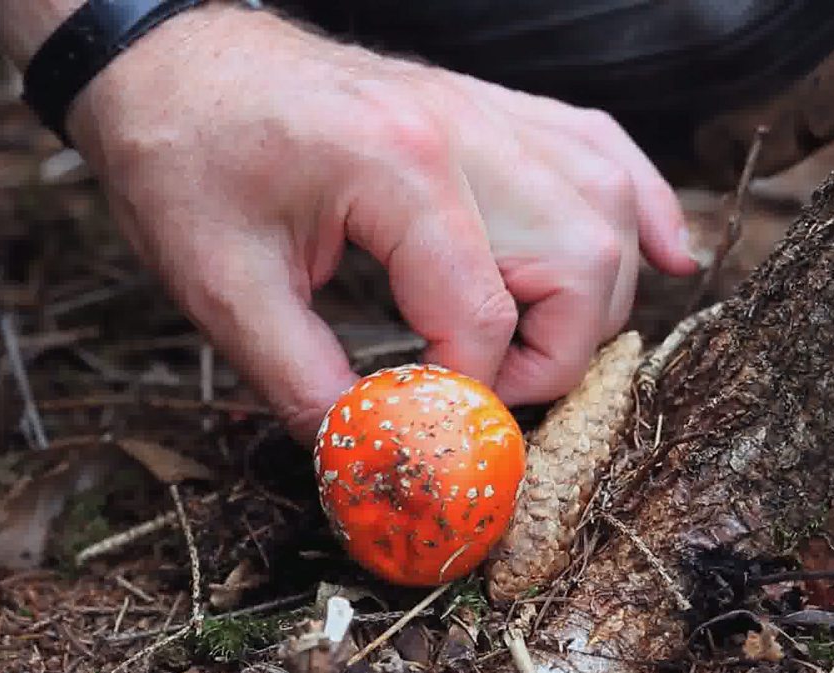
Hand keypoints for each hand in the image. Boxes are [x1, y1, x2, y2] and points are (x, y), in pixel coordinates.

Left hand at [64, 6, 700, 443]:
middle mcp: (463, 130)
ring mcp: (484, 110)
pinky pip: (601, 150)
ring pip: (608, 204)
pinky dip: (641, 208)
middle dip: (558, 354)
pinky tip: (662, 254)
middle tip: (494, 393)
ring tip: (550, 347)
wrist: (171, 63)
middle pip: (583, 259)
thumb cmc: (185, 159)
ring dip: (601, 294)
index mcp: (396, 167)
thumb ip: (302, 381)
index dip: (471, 392)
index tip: (438, 428)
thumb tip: (368, 447)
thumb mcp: (221, 287)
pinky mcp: (486, 109)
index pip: (483, 311)